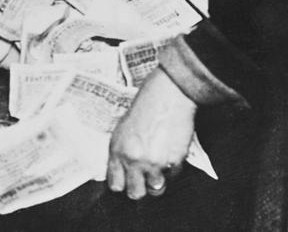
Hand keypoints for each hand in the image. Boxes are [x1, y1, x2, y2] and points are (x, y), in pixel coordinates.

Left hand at [107, 66, 196, 199]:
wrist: (168, 94)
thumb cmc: (146, 105)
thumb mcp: (124, 127)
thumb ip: (122, 150)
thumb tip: (124, 169)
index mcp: (118, 150)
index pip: (114, 184)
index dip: (122, 183)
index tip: (128, 180)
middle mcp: (133, 160)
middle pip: (135, 193)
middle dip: (141, 188)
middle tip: (146, 178)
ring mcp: (154, 164)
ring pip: (155, 190)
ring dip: (159, 181)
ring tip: (160, 166)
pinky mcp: (173, 162)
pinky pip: (173, 177)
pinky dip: (173, 169)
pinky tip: (171, 152)